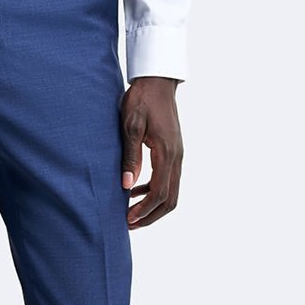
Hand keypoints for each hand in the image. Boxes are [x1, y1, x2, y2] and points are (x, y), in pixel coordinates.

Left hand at [119, 76, 183, 228]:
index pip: (160, 192)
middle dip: (151, 215)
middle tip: (129, 224)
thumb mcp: (131, 125)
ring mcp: (177, 154)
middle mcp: (177, 157)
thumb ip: (130, 156)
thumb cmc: (142, 99)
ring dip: (153, 206)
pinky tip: (136, 189)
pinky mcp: (173, 151)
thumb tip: (126, 186)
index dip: (144, 210)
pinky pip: (168, 179)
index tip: (128, 220)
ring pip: (171, 191)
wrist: (157, 81)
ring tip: (131, 212)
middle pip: (170, 199)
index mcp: (167, 153)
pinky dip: (154, 190)